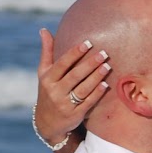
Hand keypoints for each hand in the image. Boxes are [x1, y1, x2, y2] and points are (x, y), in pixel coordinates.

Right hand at [35, 29, 110, 148]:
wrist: (47, 123)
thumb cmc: (48, 91)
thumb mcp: (44, 73)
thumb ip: (47, 52)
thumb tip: (44, 30)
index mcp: (48, 79)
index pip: (62, 63)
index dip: (75, 53)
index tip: (88, 43)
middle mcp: (55, 92)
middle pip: (75, 75)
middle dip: (90, 64)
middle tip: (103, 53)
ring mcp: (65, 105)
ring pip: (83, 89)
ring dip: (96, 77)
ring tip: (107, 66)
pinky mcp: (75, 115)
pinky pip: (88, 103)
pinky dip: (97, 93)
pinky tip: (106, 84)